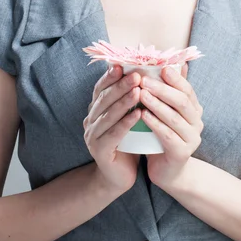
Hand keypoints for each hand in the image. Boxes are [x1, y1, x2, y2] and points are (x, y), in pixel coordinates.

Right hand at [83, 65, 141, 193]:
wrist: (119, 176)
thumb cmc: (128, 142)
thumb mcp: (130, 116)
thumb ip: (134, 96)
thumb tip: (149, 71)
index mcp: (96, 109)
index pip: (101, 88)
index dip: (110, 76)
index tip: (122, 64)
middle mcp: (90, 120)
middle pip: (104, 99)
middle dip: (120, 85)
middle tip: (136, 75)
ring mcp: (92, 136)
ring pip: (108, 115)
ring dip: (123, 102)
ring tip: (139, 91)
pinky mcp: (99, 151)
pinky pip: (113, 134)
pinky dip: (125, 123)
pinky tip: (138, 114)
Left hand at [139, 62, 203, 188]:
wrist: (167, 171)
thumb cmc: (163, 135)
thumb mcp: (166, 111)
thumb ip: (168, 90)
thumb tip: (170, 63)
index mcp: (194, 109)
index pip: (187, 89)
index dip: (175, 78)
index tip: (161, 68)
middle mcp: (197, 122)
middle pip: (182, 101)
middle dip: (162, 89)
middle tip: (144, 80)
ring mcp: (192, 138)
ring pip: (174, 117)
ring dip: (156, 104)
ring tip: (141, 94)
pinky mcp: (182, 153)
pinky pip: (168, 135)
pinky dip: (155, 123)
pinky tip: (142, 115)